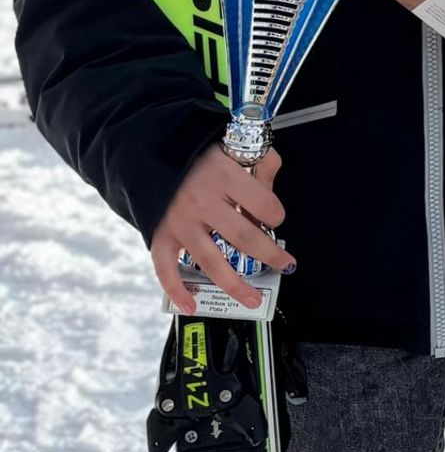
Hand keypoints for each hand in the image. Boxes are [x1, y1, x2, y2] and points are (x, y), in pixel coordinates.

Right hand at [149, 145, 287, 315]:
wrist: (151, 150)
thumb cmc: (201, 152)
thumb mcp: (236, 146)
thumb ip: (262, 164)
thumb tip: (273, 188)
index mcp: (225, 177)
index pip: (263, 204)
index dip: (276, 214)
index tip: (276, 217)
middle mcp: (203, 202)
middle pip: (243, 237)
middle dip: (269, 254)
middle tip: (285, 264)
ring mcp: (180, 222)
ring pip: (212, 261)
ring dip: (235, 285)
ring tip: (253, 298)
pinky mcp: (160, 235)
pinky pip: (166, 269)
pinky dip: (176, 290)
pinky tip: (191, 306)